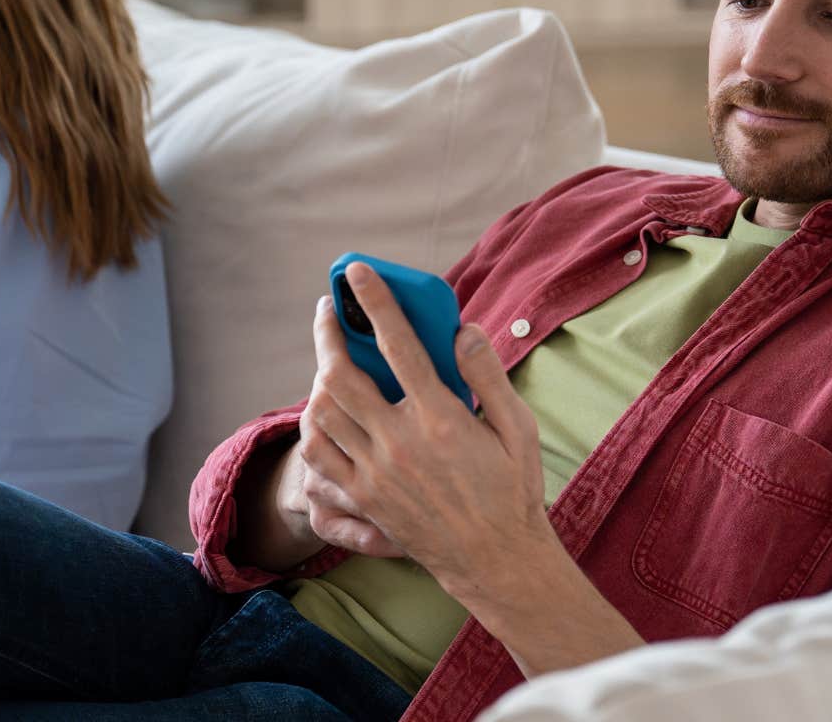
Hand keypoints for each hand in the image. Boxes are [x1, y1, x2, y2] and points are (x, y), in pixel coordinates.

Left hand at [304, 263, 551, 599]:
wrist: (495, 560)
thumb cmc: (512, 489)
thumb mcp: (518, 427)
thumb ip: (488, 373)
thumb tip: (461, 329)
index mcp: (441, 418)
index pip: (398, 344)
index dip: (374, 300)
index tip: (356, 271)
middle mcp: (401, 442)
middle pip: (342, 373)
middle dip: (328, 330)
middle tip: (329, 307)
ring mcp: (376, 472)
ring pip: (324, 410)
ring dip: (319, 371)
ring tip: (328, 352)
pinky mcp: (363, 496)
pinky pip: (319, 451)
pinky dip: (313, 421)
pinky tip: (322, 406)